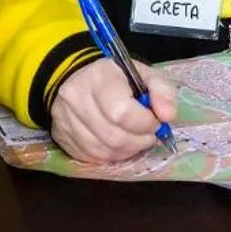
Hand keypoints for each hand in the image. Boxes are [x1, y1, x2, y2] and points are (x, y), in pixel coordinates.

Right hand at [49, 58, 178, 163]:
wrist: (75, 76)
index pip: (121, 112)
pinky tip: (118, 144)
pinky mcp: (62, 137)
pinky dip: (110, 155)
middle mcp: (76, 99)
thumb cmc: (115, 76)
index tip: (154, 121)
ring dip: (127, 151)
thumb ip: (162, 91)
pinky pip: (91, 157)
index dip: (144, 123)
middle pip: (113, 137)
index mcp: (99, 78)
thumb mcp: (143, 74)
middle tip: (148, 135)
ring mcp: (65, 120)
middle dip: (139, 141)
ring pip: (103, 151)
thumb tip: (168, 116)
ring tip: (135, 139)